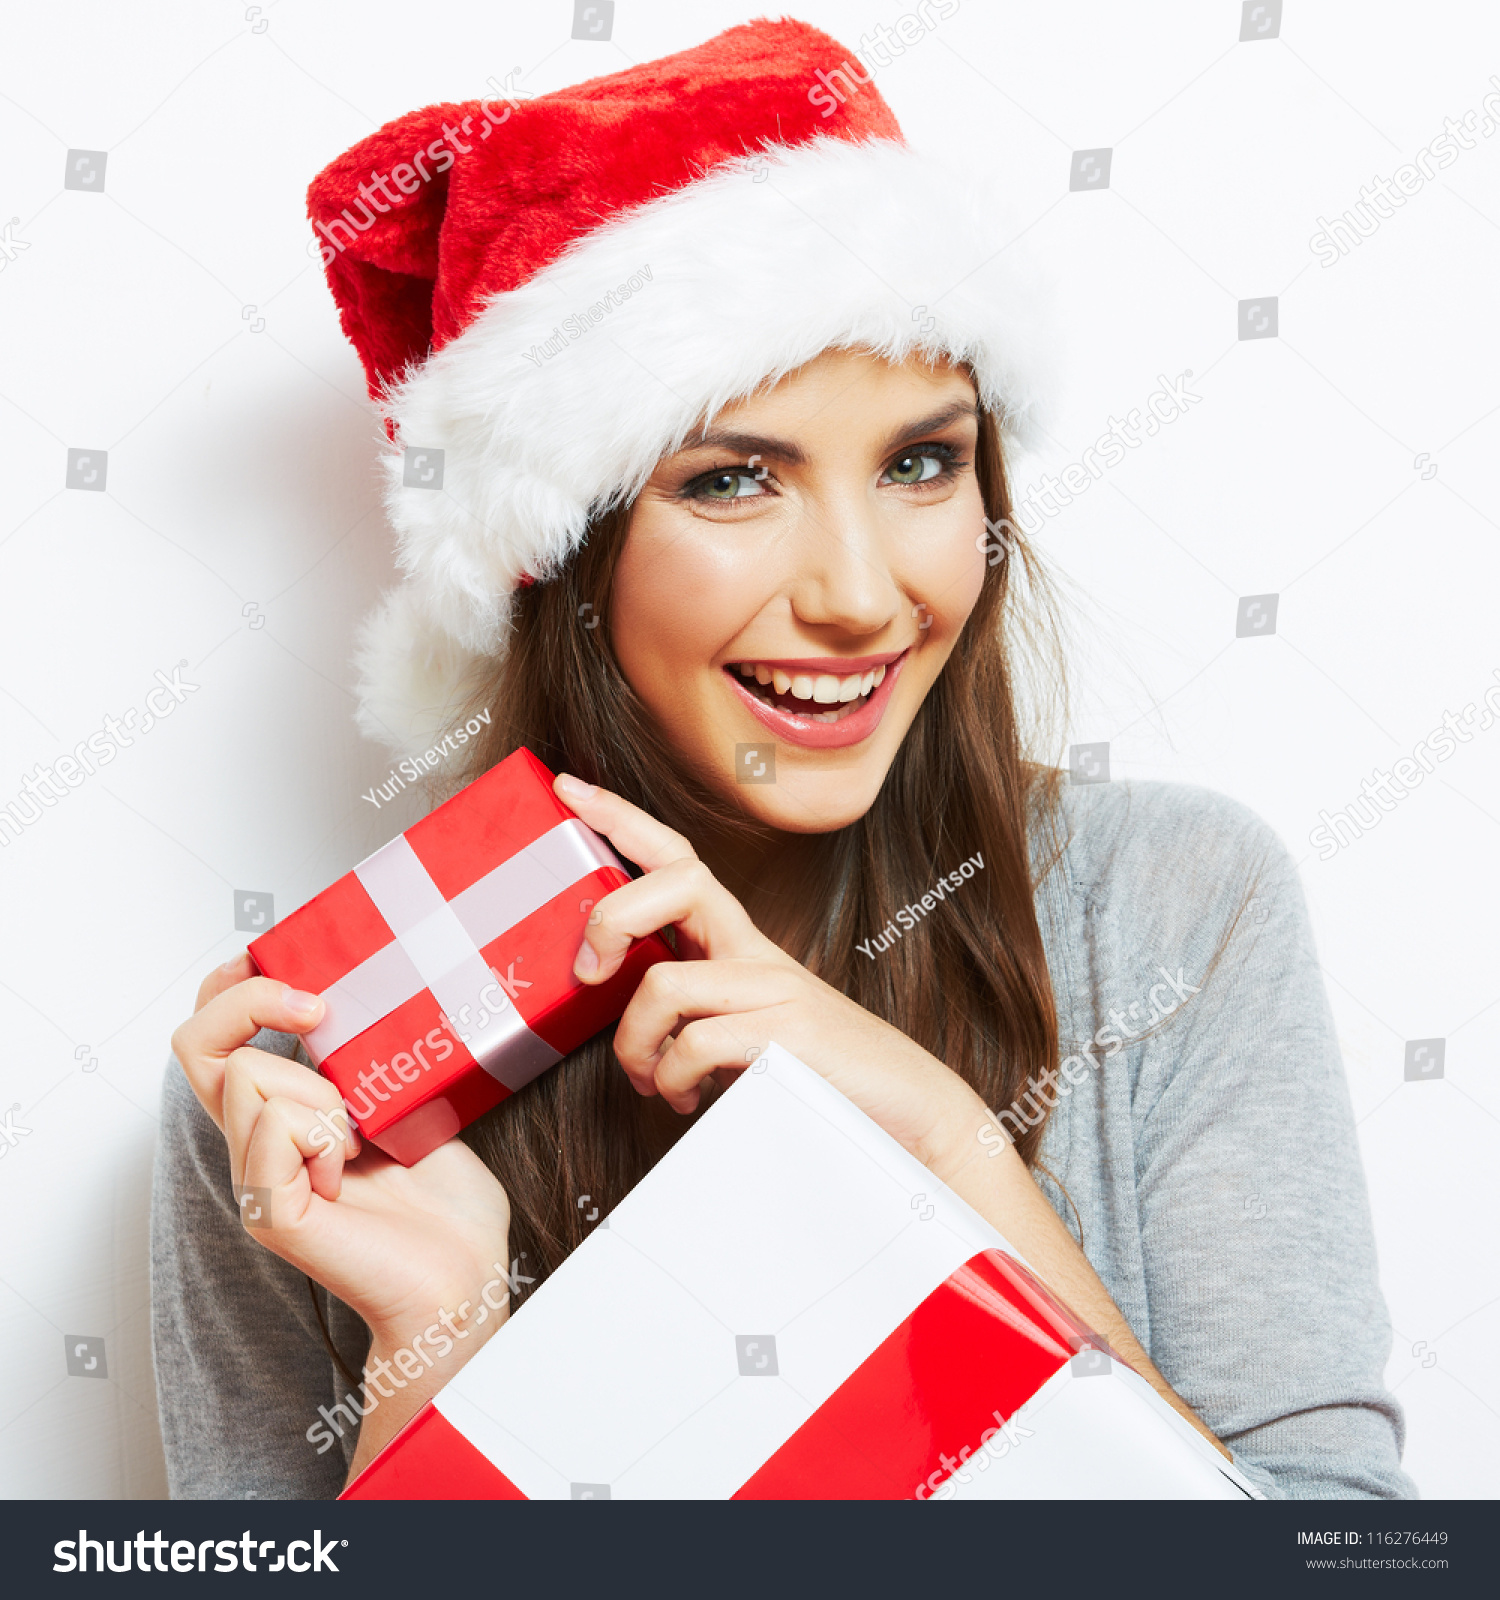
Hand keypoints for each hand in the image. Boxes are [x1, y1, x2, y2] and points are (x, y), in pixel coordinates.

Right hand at [170, 957, 512, 1356]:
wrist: (465, 1277)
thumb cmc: (445, 1204)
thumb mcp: (409, 1101)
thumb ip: (369, 1059)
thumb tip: (369, 996)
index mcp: (282, 1118)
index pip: (211, 1038)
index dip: (229, 990)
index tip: (280, 965)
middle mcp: (256, 1145)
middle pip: (196, 1046)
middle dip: (255, 1005)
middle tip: (319, 1016)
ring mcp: (257, 1180)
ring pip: (249, 1077)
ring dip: (320, 1090)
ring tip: (360, 1139)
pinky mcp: (271, 1212)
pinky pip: (275, 1128)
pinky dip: (324, 1134)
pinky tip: (351, 1170)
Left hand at [556, 773, 986, 1177]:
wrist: (913, 1109)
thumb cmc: (819, 1072)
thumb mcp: (744, 1029)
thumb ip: (693, 1014)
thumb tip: (627, 1028)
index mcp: (740, 943)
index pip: (677, 858)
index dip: (622, 819)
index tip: (567, 789)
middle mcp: (756, 952)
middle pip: (673, 881)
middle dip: (609, 915)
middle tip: (588, 972)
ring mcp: (774, 988)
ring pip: (664, 983)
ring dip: (634, 1044)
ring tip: (651, 1079)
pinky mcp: (785, 1035)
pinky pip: (695, 1043)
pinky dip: (674, 1079)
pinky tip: (687, 1098)